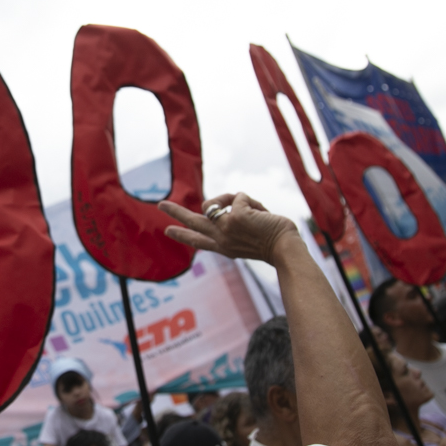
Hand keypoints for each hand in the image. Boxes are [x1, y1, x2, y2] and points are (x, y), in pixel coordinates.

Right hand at [159, 192, 297, 265]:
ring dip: (234, 199)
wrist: (285, 249)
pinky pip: (239, 196)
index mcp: (224, 247)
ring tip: (257, 213)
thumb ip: (236, 218)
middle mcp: (221, 239)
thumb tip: (232, 198)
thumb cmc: (274, 242)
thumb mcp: (249, 234)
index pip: (198, 241)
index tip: (168, 231)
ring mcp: (226, 227)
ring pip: (212, 203)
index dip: (183, 234)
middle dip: (175, 212)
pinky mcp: (235, 217)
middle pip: (193, 222)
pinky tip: (263, 214)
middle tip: (160, 204)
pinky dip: (253, 202)